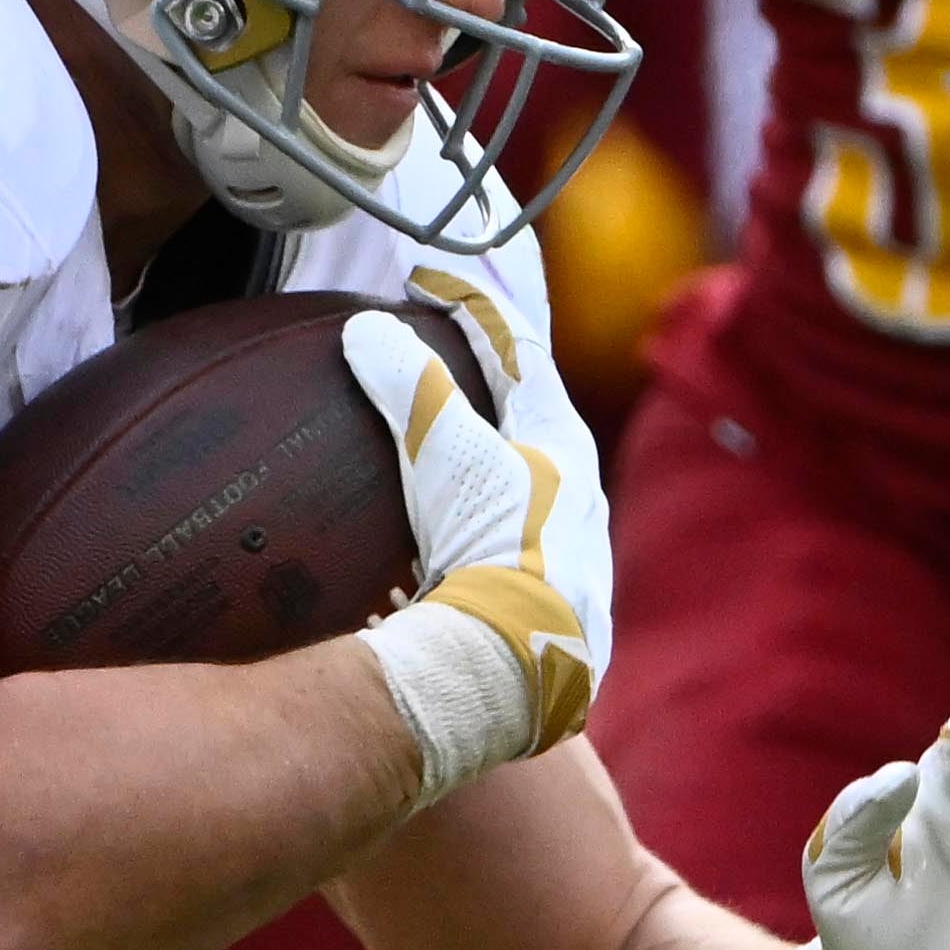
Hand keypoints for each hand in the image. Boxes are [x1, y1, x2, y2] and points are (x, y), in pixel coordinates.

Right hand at [352, 309, 601, 745]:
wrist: (516, 671)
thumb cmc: (493, 549)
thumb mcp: (445, 457)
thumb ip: (409, 388)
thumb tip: (368, 328)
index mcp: (563, 440)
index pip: (518, 347)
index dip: (470, 303)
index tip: (423, 279)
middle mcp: (582, 490)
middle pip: (534, 413)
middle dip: (493, 379)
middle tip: (446, 354)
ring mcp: (573, 551)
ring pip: (532, 480)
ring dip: (492, 456)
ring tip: (447, 455)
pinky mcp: (554, 607)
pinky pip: (515, 543)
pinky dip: (482, 523)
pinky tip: (456, 549)